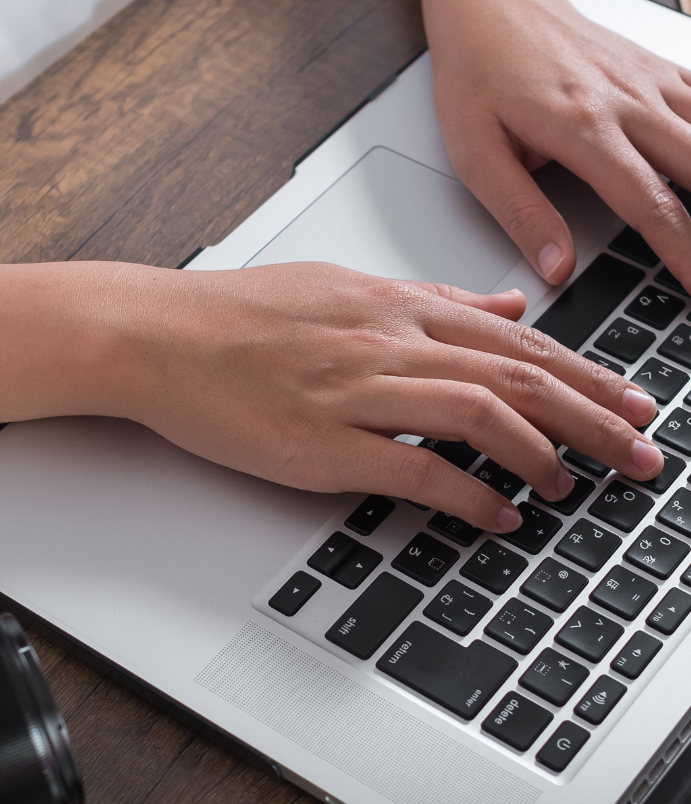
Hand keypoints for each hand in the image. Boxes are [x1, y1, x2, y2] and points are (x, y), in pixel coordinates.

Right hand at [110, 261, 661, 531]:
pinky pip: (414, 468)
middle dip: (592, 416)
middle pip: (517, 375)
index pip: (516, 337)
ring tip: (575, 485)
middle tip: (642, 451)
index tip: (632, 402)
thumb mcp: (347, 289)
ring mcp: (357, 392)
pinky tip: (498, 514)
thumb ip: (433, 298)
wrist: (160, 337)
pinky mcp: (322, 443)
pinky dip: (468, 495)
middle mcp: (389, 341)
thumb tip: (503, 300)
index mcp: (398, 305)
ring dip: (541, 452)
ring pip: (479, 413)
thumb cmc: (239, 317)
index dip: (586, 373)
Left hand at [426, 0, 690, 288]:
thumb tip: (557, 267)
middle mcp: (628, 100)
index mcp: (583, 129)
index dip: (680, 249)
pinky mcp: (657, 68)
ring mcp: (649, 80)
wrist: (492, 1)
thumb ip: (522, 214)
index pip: (647, 203)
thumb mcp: (477, 156)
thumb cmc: (477, 74)